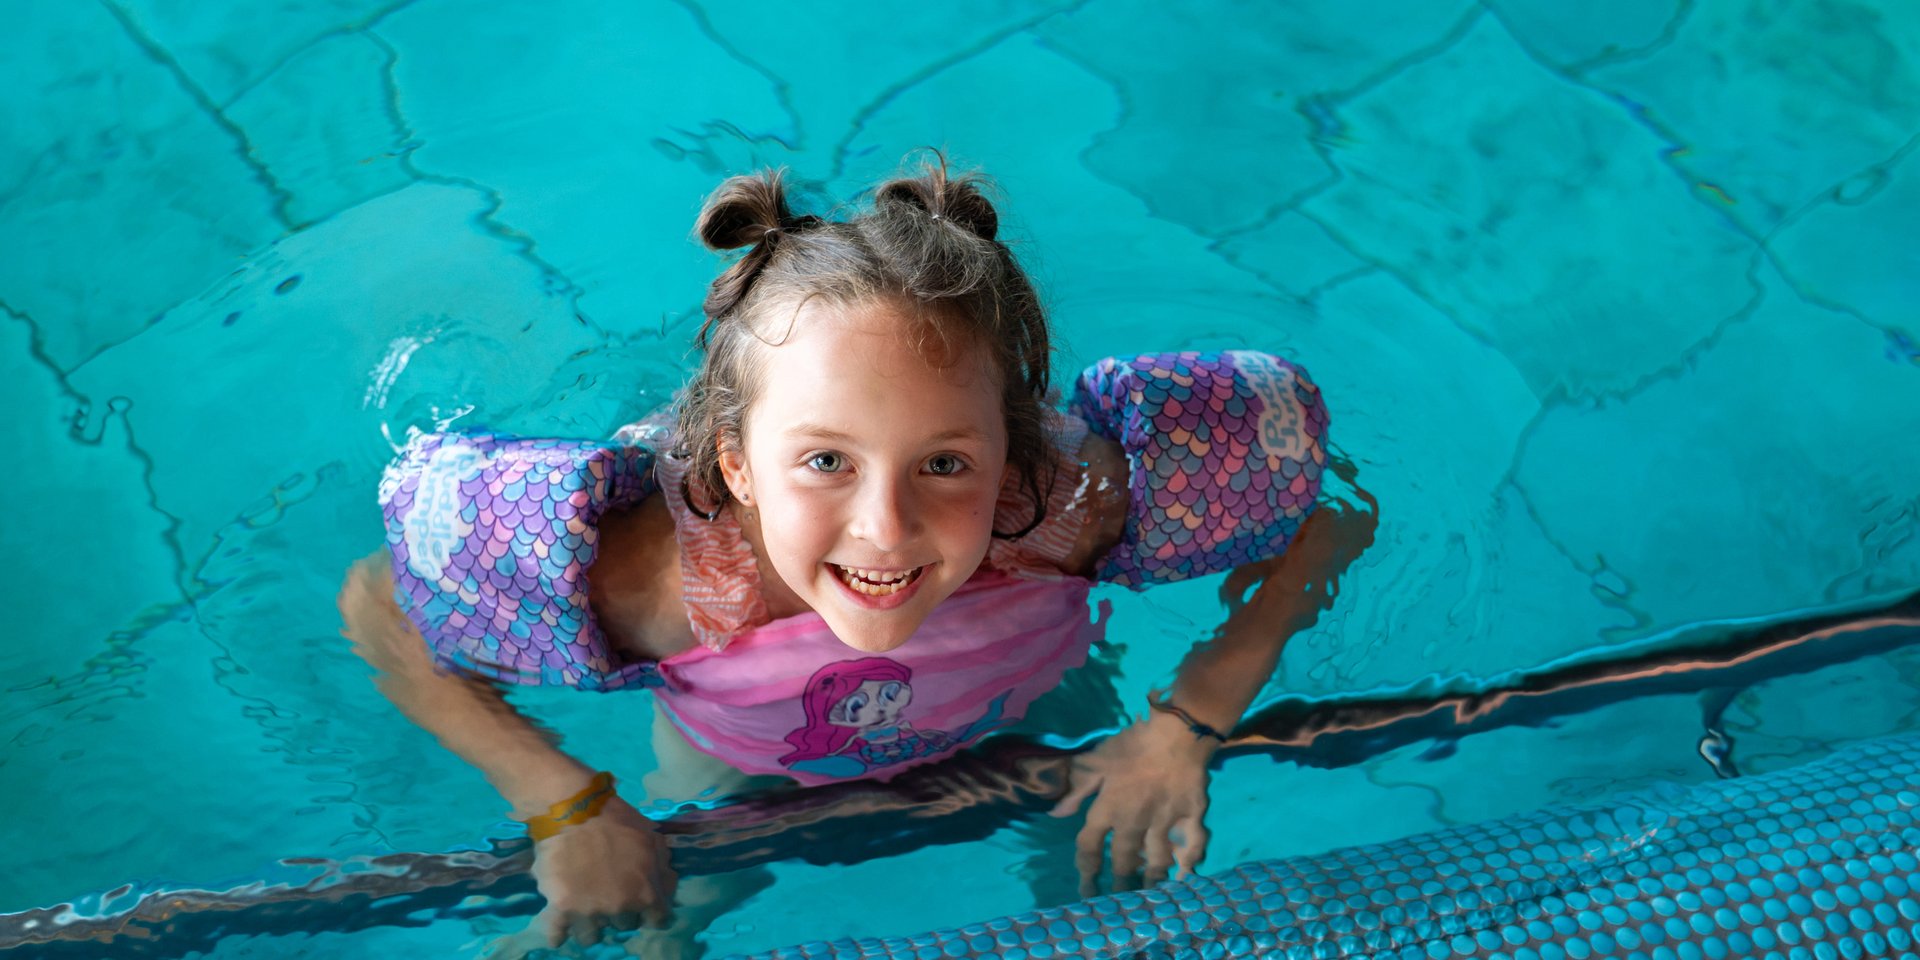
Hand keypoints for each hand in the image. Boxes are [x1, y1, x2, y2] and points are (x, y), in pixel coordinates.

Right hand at [482, 796, 677, 958]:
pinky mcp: (560, 908)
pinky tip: (560, 932)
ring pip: (592, 937)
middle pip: (625, 926)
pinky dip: (558, 935)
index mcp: (646, 892)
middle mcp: (620, 907)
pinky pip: (557, 935)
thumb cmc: (614, 818)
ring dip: (591, 926)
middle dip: (622, 912)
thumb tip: (668, 884)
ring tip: (586, 911)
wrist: (572, 809)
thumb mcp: (650, 836)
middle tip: (612, 895)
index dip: (652, 912)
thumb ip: (661, 865)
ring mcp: (589, 911)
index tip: (645, 907)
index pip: (657, 920)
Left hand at [1049, 711, 1214, 895]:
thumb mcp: (1095, 761)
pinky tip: (1186, 876)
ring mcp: (1165, 823)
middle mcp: (1134, 823)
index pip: (1089, 848)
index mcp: (1108, 809)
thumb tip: (1056, 814)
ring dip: (1150, 879)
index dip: (1085, 871)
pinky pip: (1192, 847)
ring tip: (1148, 893)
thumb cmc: (1133, 744)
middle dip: (1118, 883)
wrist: (1177, 733)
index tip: (1086, 888)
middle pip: (1123, 861)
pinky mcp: (1192, 817)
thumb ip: (1076, 789)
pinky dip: (1190, 863)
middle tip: (1117, 899)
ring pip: (1156, 860)